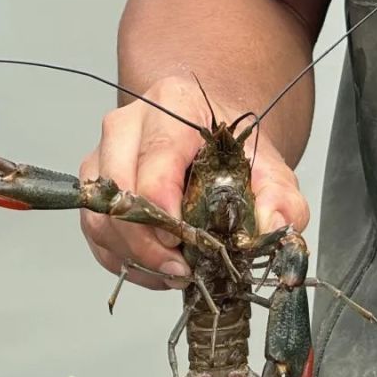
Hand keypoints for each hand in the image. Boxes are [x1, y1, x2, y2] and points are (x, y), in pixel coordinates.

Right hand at [78, 76, 309, 289]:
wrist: (212, 143)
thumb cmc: (233, 154)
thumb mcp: (271, 172)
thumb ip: (281, 199)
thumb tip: (270, 224)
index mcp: (173, 105)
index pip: (155, 161)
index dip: (165, 211)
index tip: (185, 241)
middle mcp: (128, 124)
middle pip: (119, 192)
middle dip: (148, 242)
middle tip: (182, 268)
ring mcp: (104, 154)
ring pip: (100, 217)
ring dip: (135, 257)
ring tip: (174, 272)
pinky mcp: (96, 187)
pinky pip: (95, 233)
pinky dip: (124, 260)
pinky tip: (157, 268)